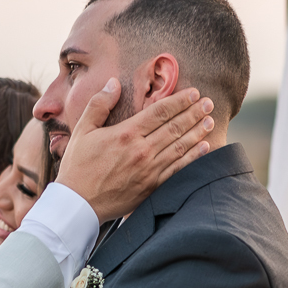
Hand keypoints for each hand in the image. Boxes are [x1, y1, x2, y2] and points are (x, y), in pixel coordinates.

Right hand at [57, 81, 214, 222]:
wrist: (78, 204)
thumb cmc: (77, 167)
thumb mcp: (81, 131)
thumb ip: (99, 104)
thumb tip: (114, 83)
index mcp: (125, 134)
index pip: (160, 111)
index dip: (180, 100)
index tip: (194, 93)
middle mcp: (141, 151)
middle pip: (175, 127)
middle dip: (195, 113)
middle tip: (209, 103)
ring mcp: (149, 170)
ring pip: (180, 147)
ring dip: (197, 132)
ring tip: (210, 121)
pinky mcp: (151, 187)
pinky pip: (178, 169)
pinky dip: (193, 157)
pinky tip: (203, 148)